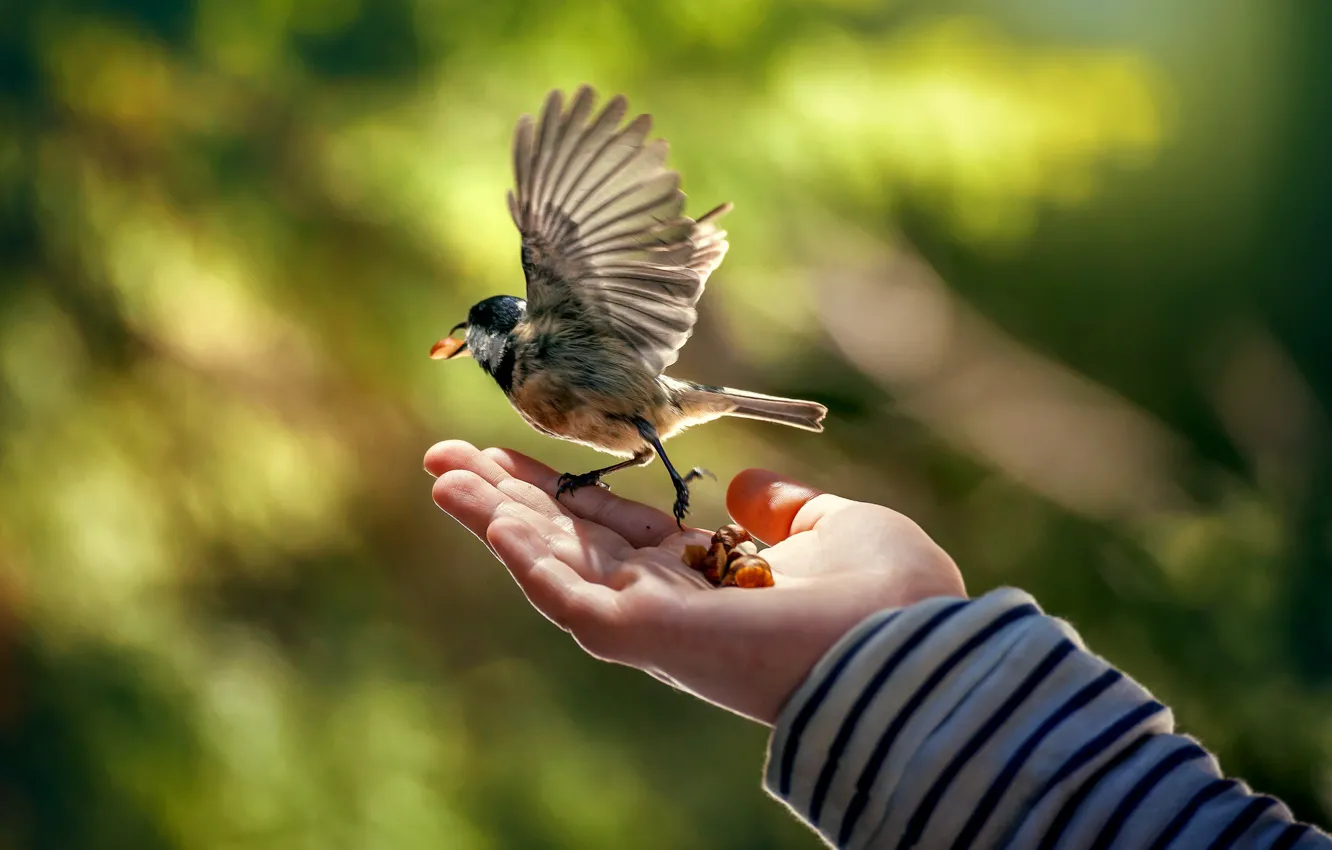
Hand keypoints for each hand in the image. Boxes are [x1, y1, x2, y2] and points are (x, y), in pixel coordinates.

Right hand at [424, 441, 966, 725]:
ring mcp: (650, 621)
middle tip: (443, 458)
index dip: (564, 491)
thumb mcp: (836, 526)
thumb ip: (785, 509)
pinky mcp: (640, 634)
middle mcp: (668, 601)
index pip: (614, 527)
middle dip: (506, 500)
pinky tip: (482, 512)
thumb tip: (745, 490)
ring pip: (550, 565)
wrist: (903, 645)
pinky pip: (563, 593)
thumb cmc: (887, 594)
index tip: (513, 457)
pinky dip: (519, 555)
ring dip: (492, 520)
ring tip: (438, 475)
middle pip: (567, 542)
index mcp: (707, 577)